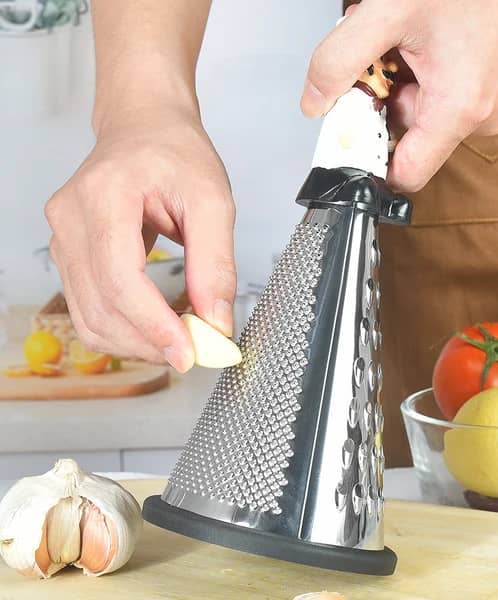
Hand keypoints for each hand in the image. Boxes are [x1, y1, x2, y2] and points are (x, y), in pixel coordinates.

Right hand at [45, 107, 235, 371]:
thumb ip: (215, 262)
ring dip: (135, 343)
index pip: (121, 278)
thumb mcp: (212, 200)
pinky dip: (121, 330)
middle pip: (101, 306)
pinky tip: (153, 330)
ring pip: (89, 317)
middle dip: (149, 342)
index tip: (189, 352)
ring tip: (177, 344)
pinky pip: (87, 308)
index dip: (154, 325)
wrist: (143, 127)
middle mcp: (71, 219)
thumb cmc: (175, 152)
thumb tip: (216, 321)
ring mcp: (62, 238)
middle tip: (193, 354)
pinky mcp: (68, 254)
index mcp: (104, 196)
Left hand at [301, 0, 497, 191]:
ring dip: (407, 80)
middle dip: (386, 98)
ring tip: (409, 36)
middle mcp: (486, 117)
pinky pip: (452, 97)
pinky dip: (431, 73)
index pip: (405, 174)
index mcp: (460, 109)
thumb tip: (314, 102)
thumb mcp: (390, 11)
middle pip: (411, 136)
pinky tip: (430, 38)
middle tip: (384, 53)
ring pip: (430, 113)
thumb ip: (340, 60)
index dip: (371, 158)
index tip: (353, 129)